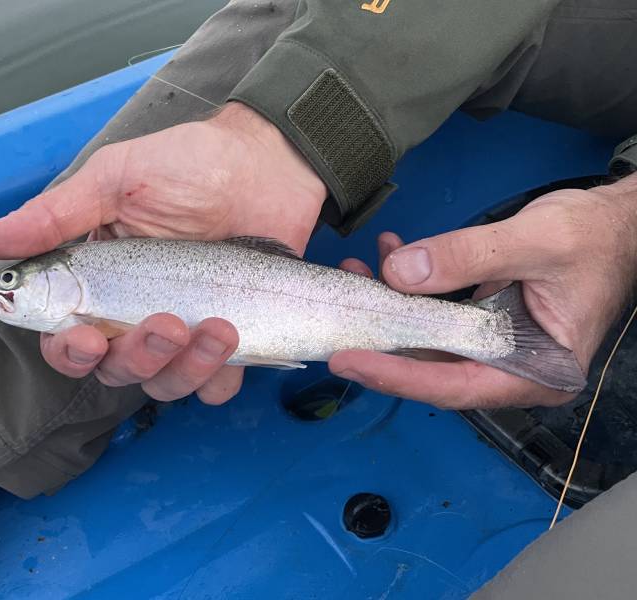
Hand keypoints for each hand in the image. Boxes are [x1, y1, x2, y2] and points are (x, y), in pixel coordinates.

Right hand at [0, 102, 325, 403]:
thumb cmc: (188, 165)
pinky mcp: (229, 340)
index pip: (66, 337)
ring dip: (185, 368)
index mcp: (98, 282)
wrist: (266, 164)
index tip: (87, 338)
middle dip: (137, 356)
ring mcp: (183, 329)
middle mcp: (133, 314)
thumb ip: (54, 216)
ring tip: (219, 326)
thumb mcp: (116, 180)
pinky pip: (216, 384)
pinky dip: (223, 375)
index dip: (68, 351)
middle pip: (115, 369)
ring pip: (164, 383)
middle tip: (168, 323)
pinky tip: (237, 340)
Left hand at [330, 173, 636, 408]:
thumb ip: (467, 257)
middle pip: (431, 368)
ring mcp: (494, 348)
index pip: (453, 385)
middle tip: (338, 313)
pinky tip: (390, 254)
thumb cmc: (592, 238)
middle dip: (381, 338)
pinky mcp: (482, 324)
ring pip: (427, 340)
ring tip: (358, 269)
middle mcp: (510, 369)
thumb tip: (400, 274)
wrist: (618, 225)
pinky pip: (436, 314)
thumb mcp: (533, 241)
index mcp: (534, 371)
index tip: (348, 360)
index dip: (397, 377)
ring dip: (390, 306)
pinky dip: (411, 287)